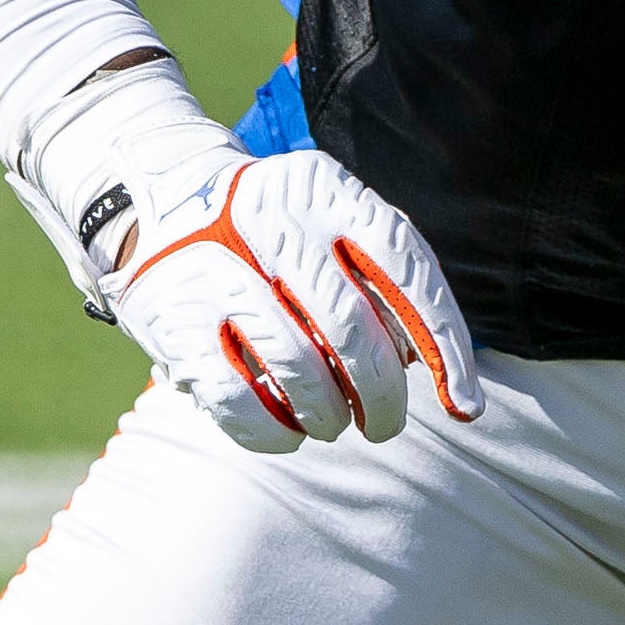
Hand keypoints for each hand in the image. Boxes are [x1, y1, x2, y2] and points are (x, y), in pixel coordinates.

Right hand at [101, 147, 481, 450]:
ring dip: (330, 416)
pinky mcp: (174, 322)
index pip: (406, 268)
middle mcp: (272, 222)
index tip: (464, 404)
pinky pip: (239, 401)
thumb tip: (445, 379)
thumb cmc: (281, 236)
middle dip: (383, 396)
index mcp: (326, 192)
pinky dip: (276, 433)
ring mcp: (216, 271)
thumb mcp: (336, 224)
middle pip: (352, 329)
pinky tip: (290, 432)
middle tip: (385, 424)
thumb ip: (390, 281)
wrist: (161, 204)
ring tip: (334, 425)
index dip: (444, 343)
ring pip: (299, 370)